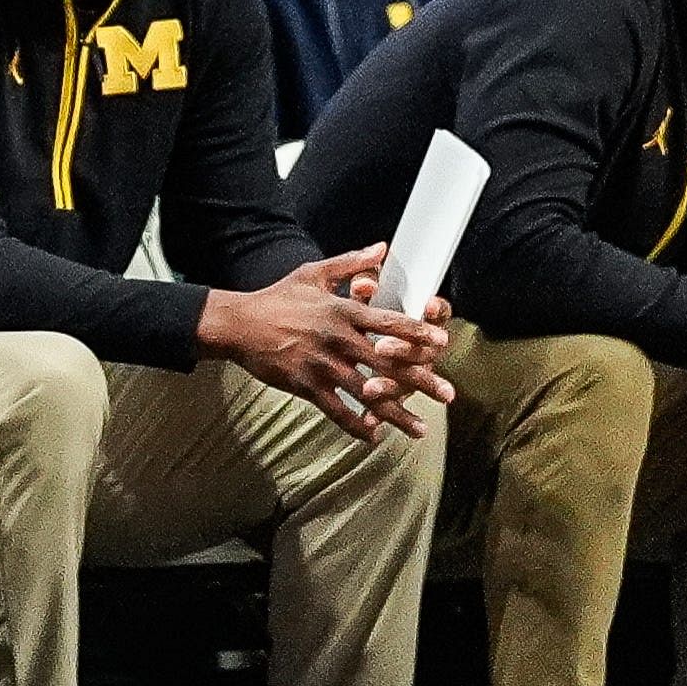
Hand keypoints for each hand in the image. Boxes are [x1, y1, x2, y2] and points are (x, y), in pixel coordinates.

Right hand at [198, 245, 452, 443]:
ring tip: (420, 428)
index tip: (441, 343)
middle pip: (387, 363)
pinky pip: (335, 410)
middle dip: (420, 380)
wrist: (238, 324)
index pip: (388, 322)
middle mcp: (337, 340)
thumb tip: (383, 249)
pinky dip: (355, 425)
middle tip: (448, 395)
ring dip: (396, 413)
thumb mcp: (313, 273)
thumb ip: (351, 263)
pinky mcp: (305, 386)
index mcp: (342, 312)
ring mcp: (322, 365)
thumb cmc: (277, 297)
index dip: (416, 333)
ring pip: (366, 393)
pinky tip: (373, 436)